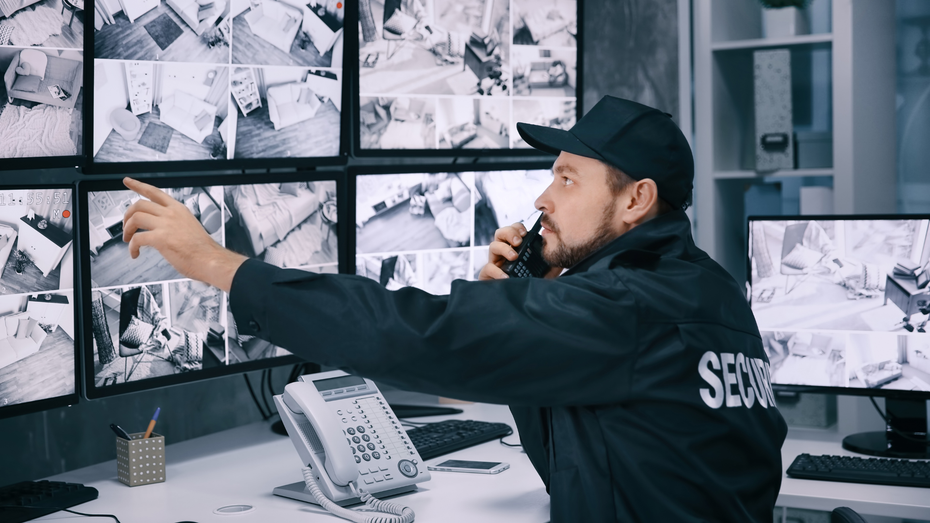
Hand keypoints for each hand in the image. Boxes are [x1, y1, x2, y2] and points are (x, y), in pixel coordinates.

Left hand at [122, 178, 245, 291]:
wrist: (210, 260)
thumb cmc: (203, 250)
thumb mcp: (190, 226)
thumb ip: (175, 223)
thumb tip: (162, 228)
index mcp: (179, 209)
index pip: (154, 192)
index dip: (138, 185)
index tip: (128, 181)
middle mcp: (171, 214)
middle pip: (140, 204)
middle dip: (127, 215)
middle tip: (126, 226)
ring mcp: (166, 225)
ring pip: (135, 218)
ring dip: (127, 229)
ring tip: (128, 239)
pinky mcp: (161, 238)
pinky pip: (137, 239)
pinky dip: (132, 247)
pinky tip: (135, 253)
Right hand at [478, 222, 561, 280]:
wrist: (522, 306)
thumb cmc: (531, 285)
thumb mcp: (545, 270)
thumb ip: (550, 260)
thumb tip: (557, 251)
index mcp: (516, 249)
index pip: (514, 231)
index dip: (517, 228)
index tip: (525, 233)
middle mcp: (504, 254)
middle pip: (500, 234)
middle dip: (509, 233)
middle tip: (518, 242)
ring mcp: (495, 264)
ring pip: (493, 247)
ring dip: (504, 249)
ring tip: (514, 257)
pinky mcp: (488, 276)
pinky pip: (488, 268)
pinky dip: (496, 271)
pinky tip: (506, 276)